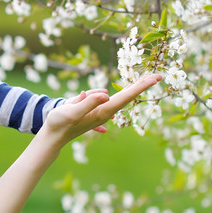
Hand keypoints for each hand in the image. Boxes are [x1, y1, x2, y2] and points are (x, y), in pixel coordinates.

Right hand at [41, 74, 160, 146]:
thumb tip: (106, 95)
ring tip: (140, 82)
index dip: (140, 86)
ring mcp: (101, 112)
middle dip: (142, 85)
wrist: (53, 136)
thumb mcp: (71, 110)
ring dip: (132, 89)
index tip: (154, 78)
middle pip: (127, 96)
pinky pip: (110, 98)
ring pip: (119, 97)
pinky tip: (127, 89)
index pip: (126, 97)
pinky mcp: (95, 111)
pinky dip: (121, 93)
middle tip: (158, 76)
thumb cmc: (59, 123)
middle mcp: (105, 112)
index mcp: (102, 111)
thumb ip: (88, 102)